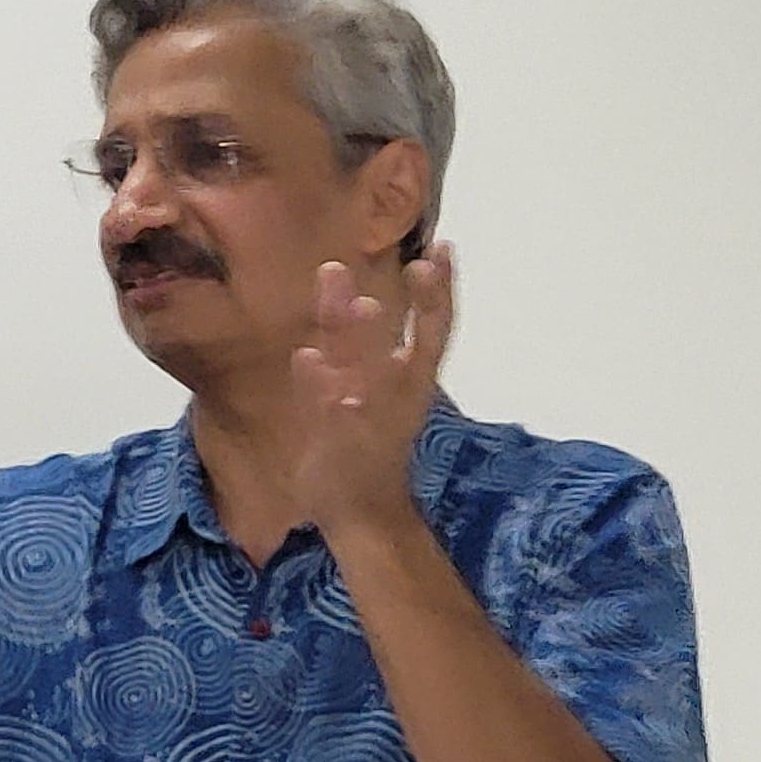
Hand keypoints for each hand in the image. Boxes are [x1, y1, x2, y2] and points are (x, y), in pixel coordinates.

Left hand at [288, 247, 452, 539]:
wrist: (362, 513)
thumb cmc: (364, 441)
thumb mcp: (356, 383)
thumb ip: (346, 340)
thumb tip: (336, 288)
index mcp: (410, 380)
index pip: (432, 329)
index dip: (441, 291)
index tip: (444, 248)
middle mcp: (400, 396)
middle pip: (420, 346)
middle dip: (425, 307)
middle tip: (423, 265)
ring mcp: (374, 421)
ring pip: (372, 375)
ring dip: (367, 343)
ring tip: (366, 308)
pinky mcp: (343, 446)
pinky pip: (337, 419)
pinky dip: (330, 397)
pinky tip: (317, 369)